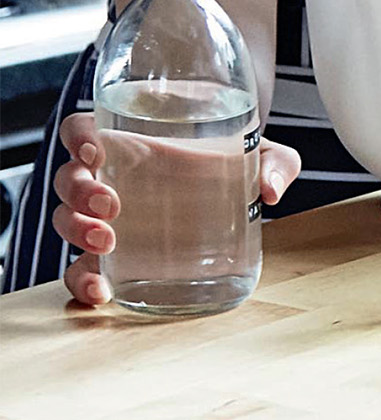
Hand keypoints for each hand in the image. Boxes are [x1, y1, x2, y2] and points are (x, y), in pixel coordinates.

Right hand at [51, 109, 300, 306]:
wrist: (237, 184)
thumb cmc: (237, 154)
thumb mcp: (262, 150)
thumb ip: (275, 161)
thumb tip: (270, 190)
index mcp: (131, 138)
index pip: (82, 129)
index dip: (78, 136)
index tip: (96, 150)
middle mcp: (111, 176)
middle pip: (69, 177)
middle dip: (80, 193)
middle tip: (111, 207)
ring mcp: (108, 216)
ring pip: (67, 218)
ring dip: (77, 231)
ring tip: (107, 243)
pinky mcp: (115, 252)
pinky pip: (83, 265)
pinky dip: (82, 279)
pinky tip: (100, 290)